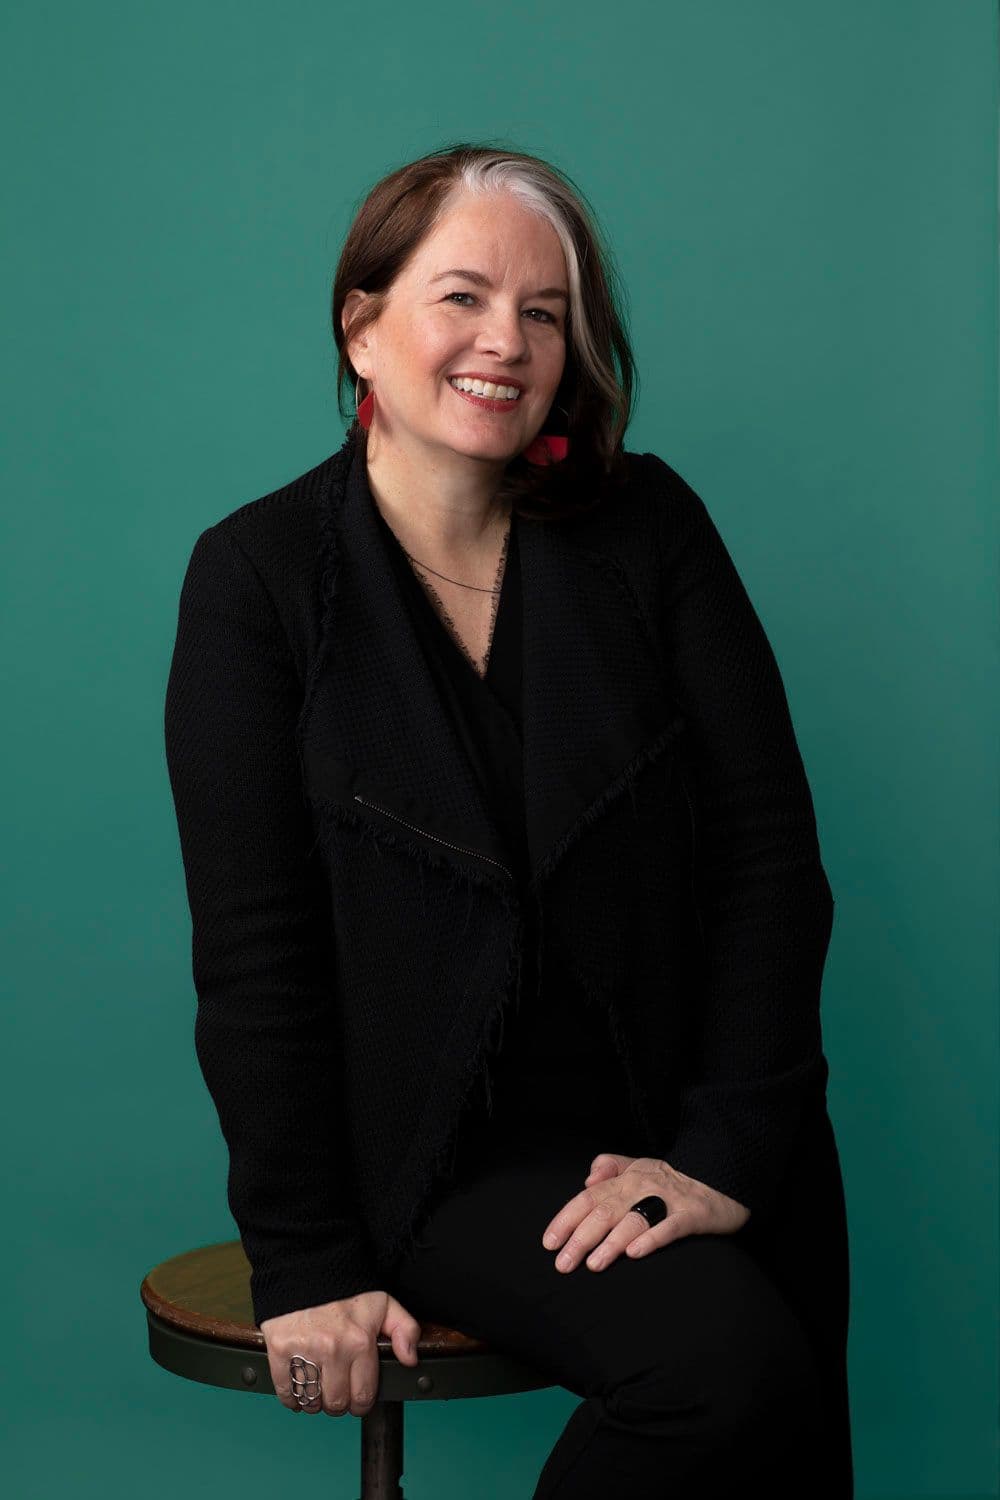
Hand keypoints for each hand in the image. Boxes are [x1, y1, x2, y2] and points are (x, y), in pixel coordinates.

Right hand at [260, 1290, 421, 1416]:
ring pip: (311, 1400)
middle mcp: (333, 1350)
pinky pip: (285, 1389)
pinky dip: (291, 1397)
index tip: (357, 1398)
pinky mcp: (280, 1348)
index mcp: (360, 1342)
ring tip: (318, 1389)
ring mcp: (305, 1350)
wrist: (308, 1263)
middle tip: (337, 1392)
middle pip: (336, 1403)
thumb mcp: (384, 1303)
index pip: (363, 1395)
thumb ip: (404, 1330)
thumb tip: (411, 1359)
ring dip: (315, 1401)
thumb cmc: (345, 1286)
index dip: (362, 1402)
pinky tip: (296, 1391)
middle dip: (339, 1403)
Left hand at [540, 1153, 750, 1273]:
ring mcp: (667, 1200)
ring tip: (593, 1264)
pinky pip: (669, 1227)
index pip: (589, 1197)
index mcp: (626, 1178)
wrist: (722, 1178)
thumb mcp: (640, 1166)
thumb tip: (587, 1180)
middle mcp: (643, 1187)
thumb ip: (611, 1168)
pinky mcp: (691, 1215)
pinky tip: (635, 1253)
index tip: (549, 1242)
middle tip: (563, 1264)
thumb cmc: (675, 1179)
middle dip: (581, 1238)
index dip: (567, 1219)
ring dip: (611, 1242)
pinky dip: (651, 1238)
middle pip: (605, 1210)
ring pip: (633, 1219)